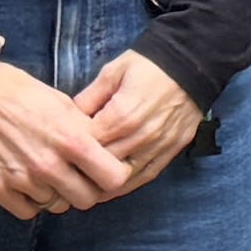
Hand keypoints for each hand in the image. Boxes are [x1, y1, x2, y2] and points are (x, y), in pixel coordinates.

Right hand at [0, 56, 141, 220]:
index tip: (106, 170)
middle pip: (86, 200)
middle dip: (86, 189)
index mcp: (71, 139)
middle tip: (76, 176)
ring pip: (57, 206)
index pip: (113, 179)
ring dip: (56, 194)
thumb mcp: (62, 103)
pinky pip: (28, 212)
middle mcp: (48, 164)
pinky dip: (31, 202)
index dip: (114, 175)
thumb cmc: (18, 91)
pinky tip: (27, 183)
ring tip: (46, 174)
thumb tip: (105, 152)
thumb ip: (84, 131)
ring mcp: (21, 179)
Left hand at [69, 52, 204, 183]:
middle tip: (66, 171)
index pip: (88, 145)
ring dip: (102, 183)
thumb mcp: (112, 72)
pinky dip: (127, 185)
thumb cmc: (149, 64)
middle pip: (104, 165)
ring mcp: (159, 145)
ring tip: (83, 185)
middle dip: (83, 169)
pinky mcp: (173, 150)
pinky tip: (110, 187)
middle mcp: (141, 135)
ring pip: (124, 177)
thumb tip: (67, 119)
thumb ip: (89, 98)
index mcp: (122, 114)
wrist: (192, 63)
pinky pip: (147, 176)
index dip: (70, 150)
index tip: (59, 150)